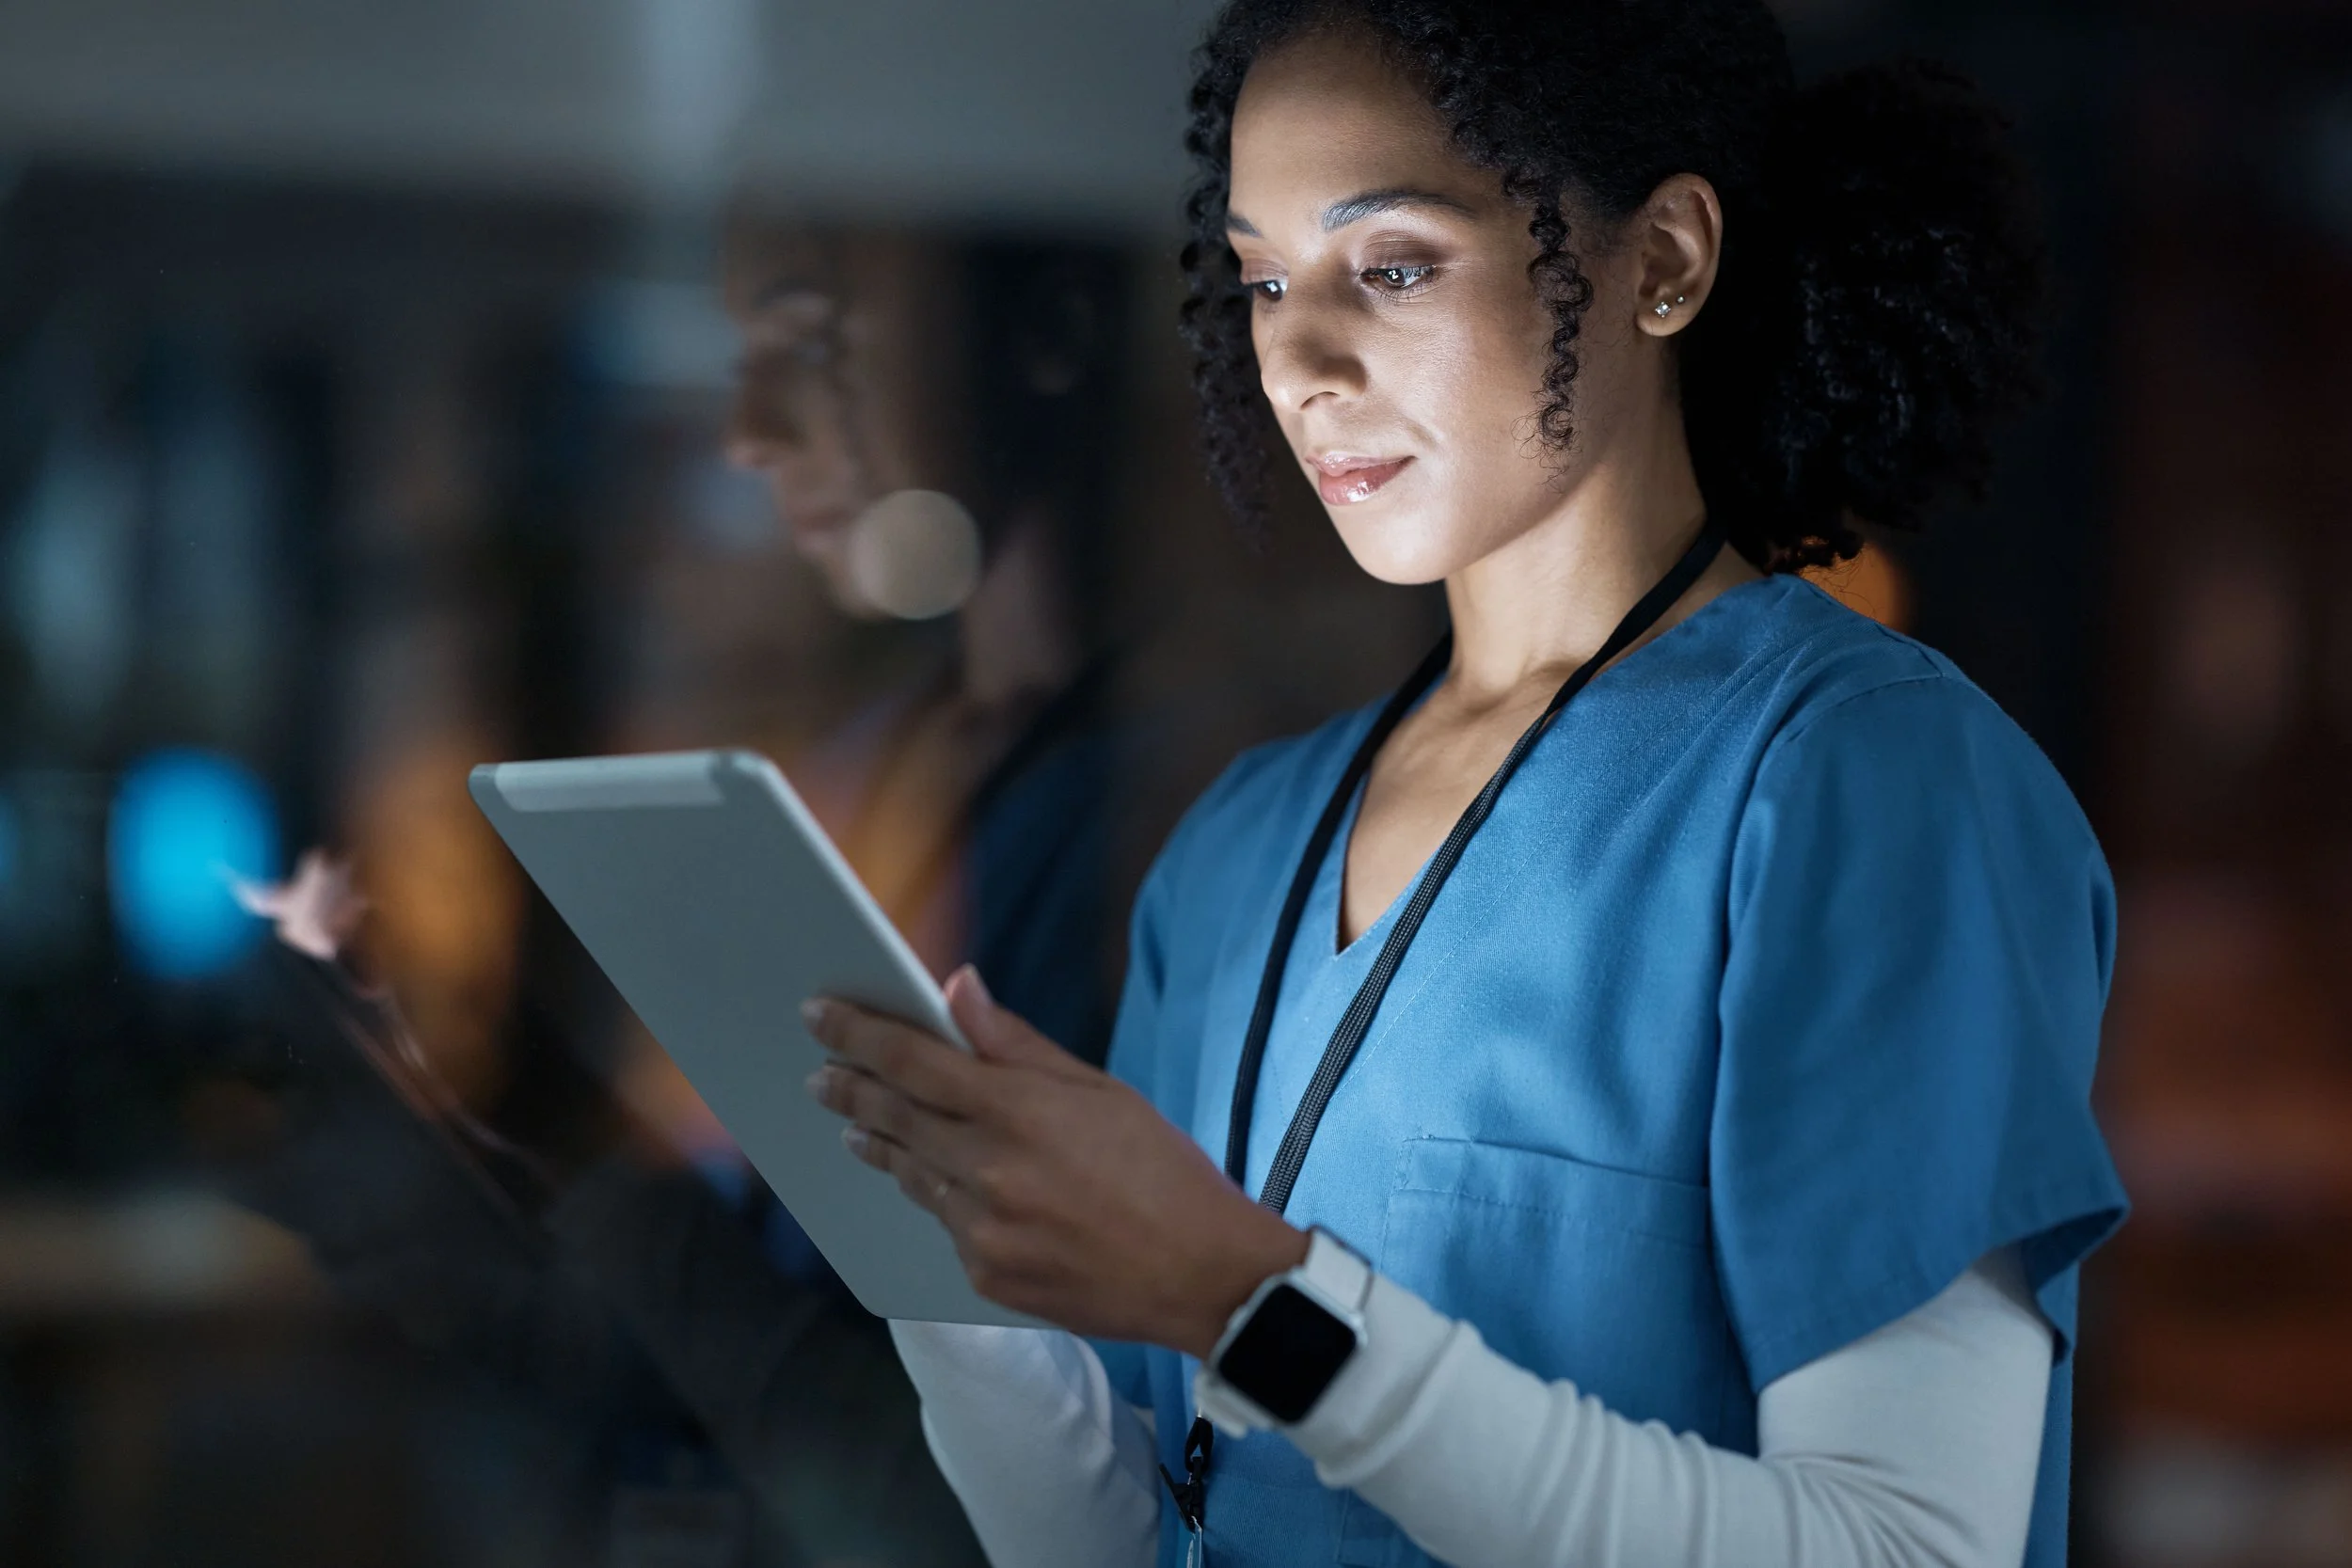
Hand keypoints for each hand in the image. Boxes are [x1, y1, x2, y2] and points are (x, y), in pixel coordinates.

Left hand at [802, 967, 1305, 1355]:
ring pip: (911, 1176)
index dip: (857, 1034)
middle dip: (849, 1091)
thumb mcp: (1100, 1090)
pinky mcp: (988, 1278)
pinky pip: (945, 1226)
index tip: (819, 1014)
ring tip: (858, 1128)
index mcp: (1020, 1112)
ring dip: (880, 1145)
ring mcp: (984, 1232)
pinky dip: (938, 1197)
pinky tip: (934, 1182)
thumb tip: (957, 989)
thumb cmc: (1164, 1171)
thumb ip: (1016, 1043)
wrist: (1204, 1277)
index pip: (911, 1061)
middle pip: (894, 1119)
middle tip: (820, 1075)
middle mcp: (990, 1172)